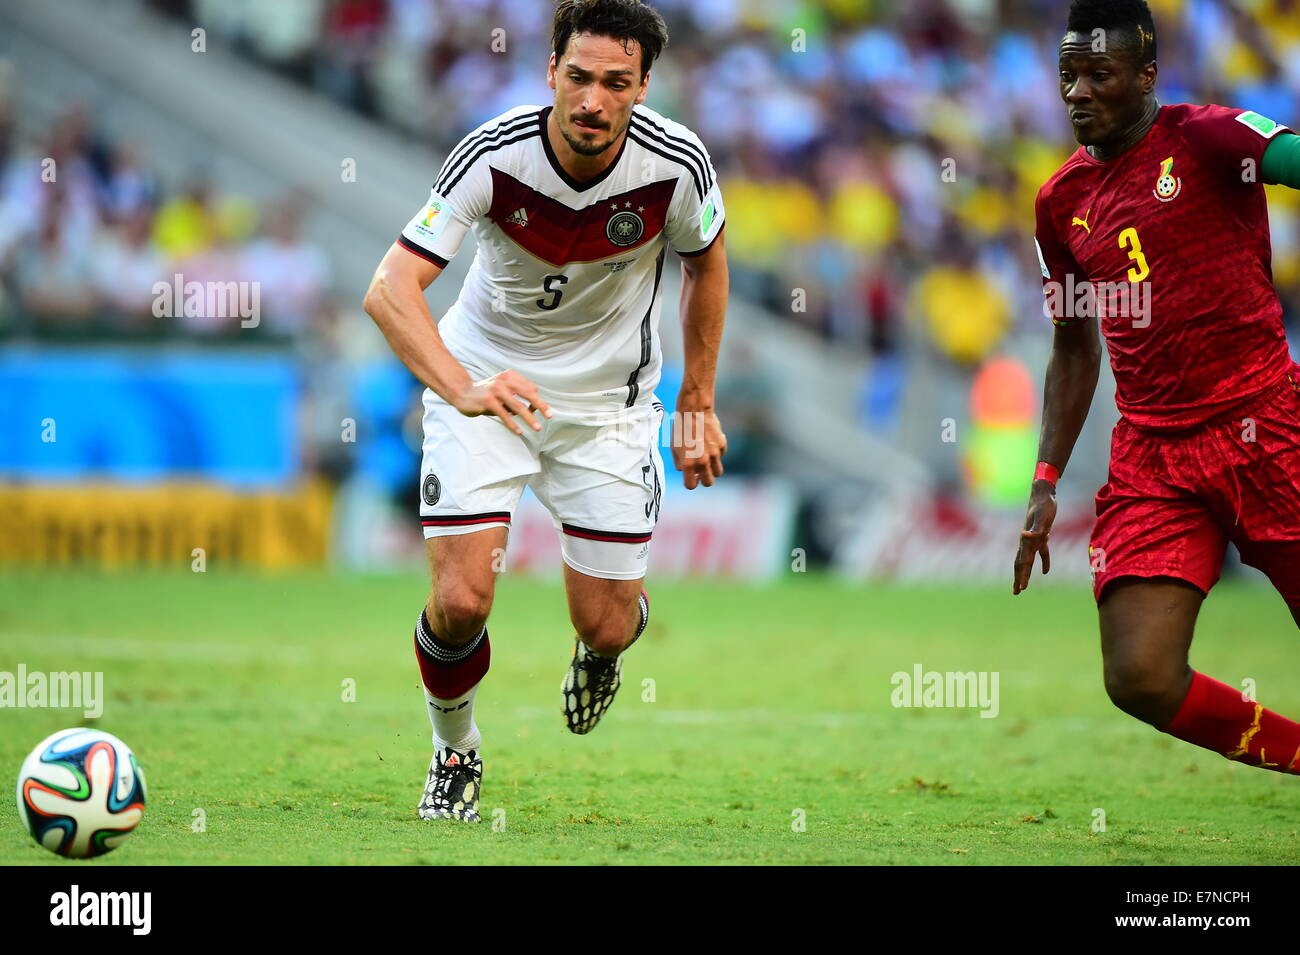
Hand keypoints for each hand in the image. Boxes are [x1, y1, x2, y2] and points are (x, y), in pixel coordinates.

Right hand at [452, 369, 551, 434]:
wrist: (462, 392)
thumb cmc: (486, 394)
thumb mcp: (503, 392)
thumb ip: (517, 398)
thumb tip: (535, 409)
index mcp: (510, 376)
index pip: (530, 388)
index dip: (537, 400)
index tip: (543, 411)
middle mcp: (504, 380)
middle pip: (528, 393)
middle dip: (541, 406)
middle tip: (549, 416)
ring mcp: (496, 390)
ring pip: (518, 406)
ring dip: (529, 418)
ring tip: (537, 428)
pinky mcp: (488, 401)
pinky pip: (504, 414)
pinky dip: (513, 424)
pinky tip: (519, 431)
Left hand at [672, 407, 725, 488]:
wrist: (693, 411)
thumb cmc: (680, 429)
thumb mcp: (674, 448)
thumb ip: (680, 463)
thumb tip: (688, 472)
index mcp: (688, 463)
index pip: (691, 485)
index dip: (690, 482)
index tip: (691, 478)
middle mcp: (703, 461)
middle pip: (709, 483)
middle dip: (704, 479)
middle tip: (700, 473)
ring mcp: (715, 453)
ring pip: (718, 472)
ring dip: (712, 469)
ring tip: (706, 459)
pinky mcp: (722, 445)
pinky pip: (721, 456)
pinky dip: (716, 454)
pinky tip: (709, 442)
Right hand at [1013, 479, 1057, 593]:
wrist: (1043, 493)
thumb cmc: (1044, 505)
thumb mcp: (1042, 517)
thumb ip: (1035, 528)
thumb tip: (1023, 535)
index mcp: (1027, 540)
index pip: (1023, 562)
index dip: (1022, 575)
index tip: (1021, 588)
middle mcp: (1027, 541)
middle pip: (1021, 564)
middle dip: (1019, 578)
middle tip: (1016, 592)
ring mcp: (1033, 539)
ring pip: (1027, 560)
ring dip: (1025, 573)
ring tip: (1022, 586)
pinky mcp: (1042, 535)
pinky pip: (1041, 552)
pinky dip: (1044, 562)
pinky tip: (1046, 572)